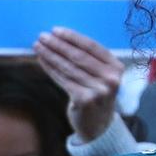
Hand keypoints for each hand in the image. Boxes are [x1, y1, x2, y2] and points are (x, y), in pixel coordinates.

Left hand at [33, 27, 122, 142]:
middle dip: (58, 45)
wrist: (99, 125)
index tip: (56, 31)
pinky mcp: (84, 100)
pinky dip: (50, 69)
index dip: (73, 37)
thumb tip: (62, 40)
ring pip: (69, 68)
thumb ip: (91, 61)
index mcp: (117, 67)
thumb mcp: (102, 76)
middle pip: (79, 56)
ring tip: (38, 46)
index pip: (93, 47)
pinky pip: (63, 80)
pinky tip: (42, 61)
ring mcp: (99, 90)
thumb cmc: (97, 94)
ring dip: (51, 55)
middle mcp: (111, 78)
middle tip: (42, 36)